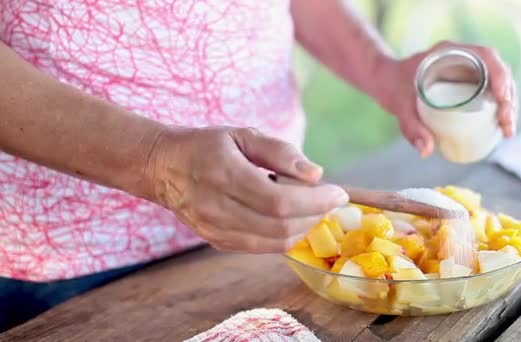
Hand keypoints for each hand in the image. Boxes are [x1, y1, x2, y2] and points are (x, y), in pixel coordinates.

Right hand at [146, 126, 348, 252]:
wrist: (164, 168)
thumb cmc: (207, 146)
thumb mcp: (243, 134)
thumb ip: (280, 151)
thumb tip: (316, 174)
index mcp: (225, 176)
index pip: (280, 201)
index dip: (315, 201)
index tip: (339, 193)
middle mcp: (217, 208)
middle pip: (280, 225)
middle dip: (315, 215)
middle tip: (329, 200)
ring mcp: (215, 230)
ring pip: (273, 242)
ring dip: (304, 228)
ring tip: (314, 209)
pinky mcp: (217, 241)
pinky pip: (261, 247)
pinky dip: (285, 236)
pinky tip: (293, 219)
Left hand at [373, 41, 517, 157]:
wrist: (384, 79)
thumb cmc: (391, 86)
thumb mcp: (399, 106)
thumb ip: (411, 127)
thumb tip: (426, 151)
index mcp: (449, 52)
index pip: (485, 55)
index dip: (500, 75)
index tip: (502, 99)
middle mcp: (462, 57)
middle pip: (498, 71)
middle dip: (509, 97)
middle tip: (507, 124)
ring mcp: (467, 70)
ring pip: (497, 83)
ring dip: (508, 104)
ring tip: (507, 130)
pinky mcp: (467, 83)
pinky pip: (489, 92)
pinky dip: (498, 107)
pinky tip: (501, 126)